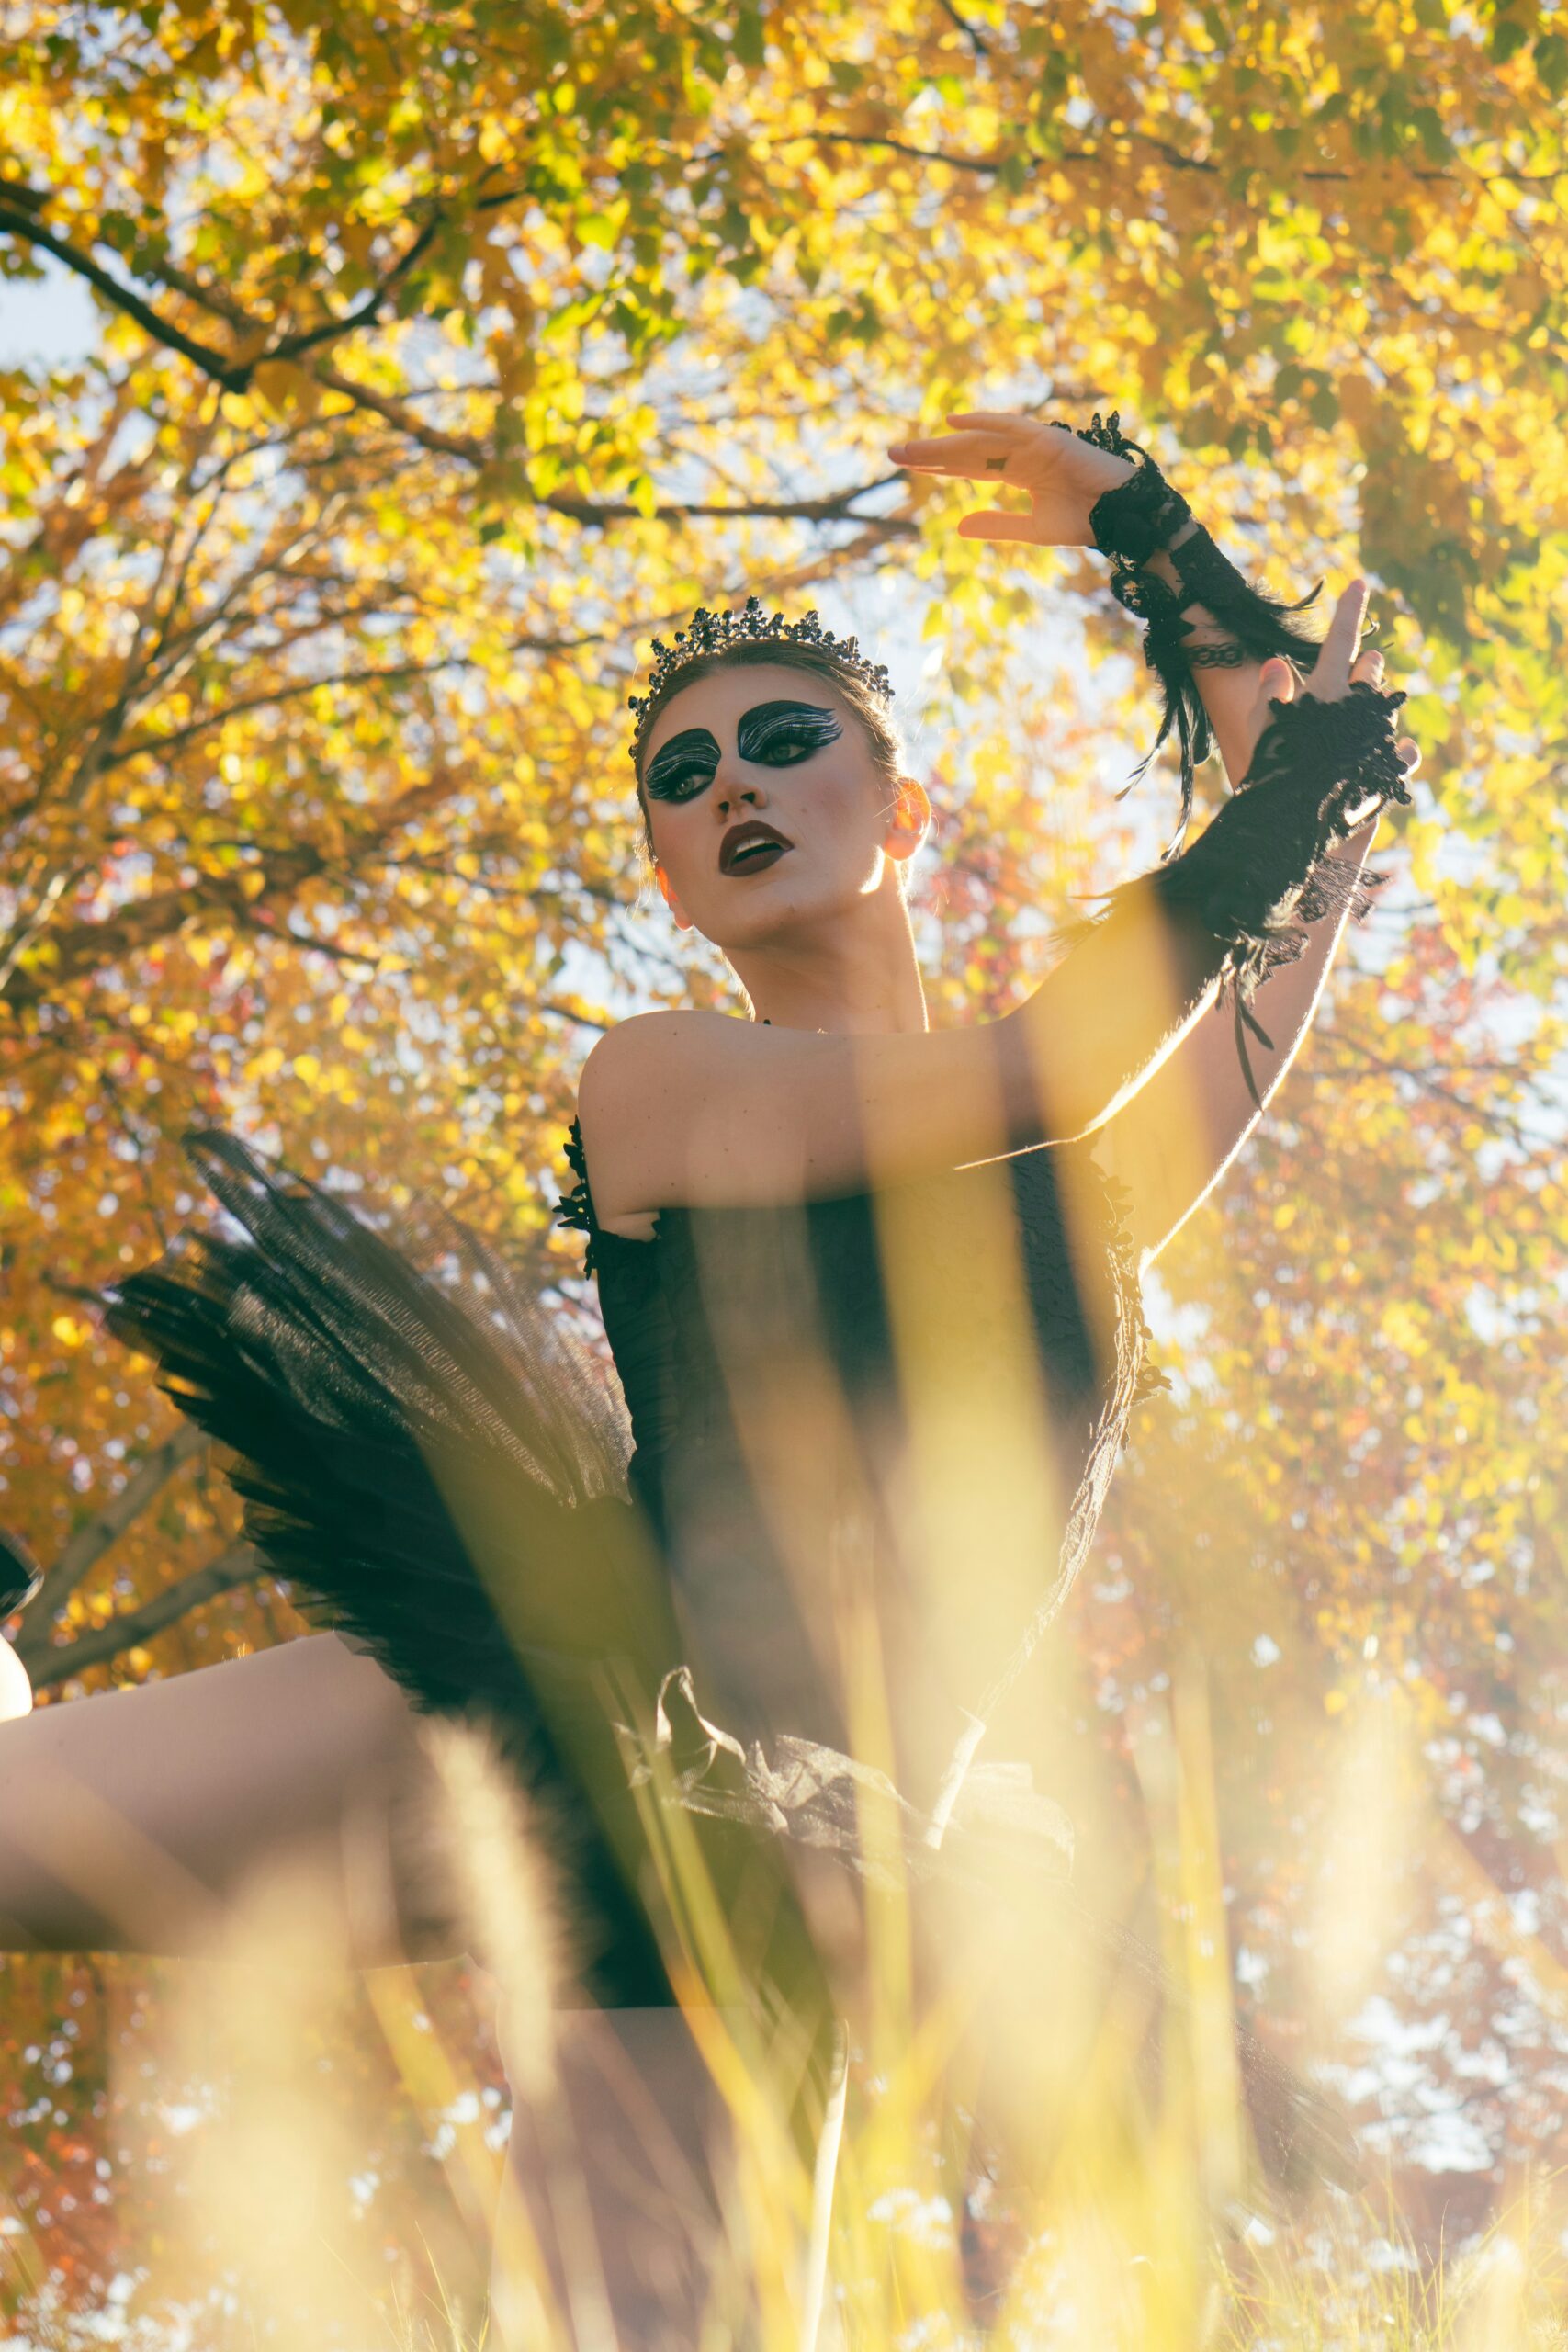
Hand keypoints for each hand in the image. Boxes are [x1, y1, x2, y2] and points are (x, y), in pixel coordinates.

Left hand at [886, 409, 1137, 549]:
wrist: (1124, 520)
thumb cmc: (1087, 522)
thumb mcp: (1033, 529)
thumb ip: (998, 524)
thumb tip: (959, 526)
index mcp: (1020, 472)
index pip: (971, 466)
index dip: (939, 465)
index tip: (908, 467)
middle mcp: (1023, 453)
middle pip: (968, 451)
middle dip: (931, 453)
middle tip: (892, 453)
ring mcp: (1035, 444)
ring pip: (980, 440)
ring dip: (944, 443)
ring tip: (908, 449)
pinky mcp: (1049, 440)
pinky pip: (1010, 428)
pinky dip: (983, 423)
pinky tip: (953, 423)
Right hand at [1236, 579, 1420, 796]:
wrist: (1295, 825)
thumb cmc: (1270, 773)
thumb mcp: (1260, 729)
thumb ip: (1271, 693)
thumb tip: (1277, 664)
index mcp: (1326, 689)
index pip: (1340, 637)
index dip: (1349, 608)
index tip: (1360, 584)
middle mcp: (1358, 706)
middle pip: (1368, 671)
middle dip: (1362, 667)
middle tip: (1359, 668)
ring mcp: (1378, 735)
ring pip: (1385, 708)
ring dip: (1375, 707)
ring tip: (1364, 717)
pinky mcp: (1390, 768)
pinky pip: (1403, 750)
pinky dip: (1397, 751)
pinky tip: (1389, 755)